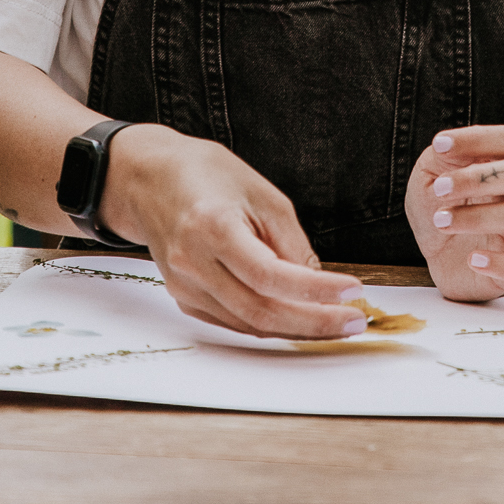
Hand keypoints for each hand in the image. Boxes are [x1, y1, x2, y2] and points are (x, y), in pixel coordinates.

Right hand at [103, 125, 368, 339]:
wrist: (150, 179)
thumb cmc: (207, 175)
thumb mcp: (261, 193)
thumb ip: (290, 242)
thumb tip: (319, 284)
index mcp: (212, 227)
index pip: (270, 275)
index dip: (315, 290)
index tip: (352, 291)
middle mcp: (192, 263)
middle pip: (260, 311)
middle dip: (314, 322)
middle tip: (354, 319)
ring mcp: (184, 285)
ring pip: (249, 324)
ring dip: (297, 329)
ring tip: (337, 322)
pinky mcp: (184, 296)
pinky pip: (234, 321)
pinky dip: (270, 324)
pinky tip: (300, 318)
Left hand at [404, 124, 503, 300]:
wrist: (437, 255)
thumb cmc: (437, 207)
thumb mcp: (428, 175)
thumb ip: (440, 157)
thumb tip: (444, 144)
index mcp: (499, 167)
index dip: (479, 138)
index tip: (439, 146)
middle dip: (480, 178)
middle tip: (440, 190)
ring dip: (477, 217)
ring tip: (441, 222)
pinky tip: (474, 260)